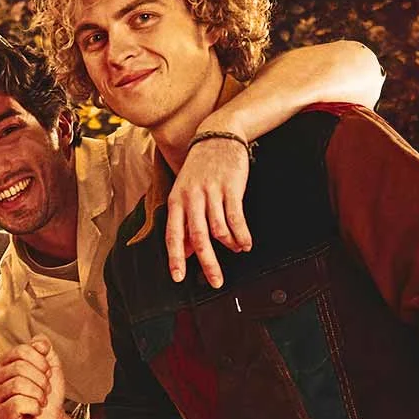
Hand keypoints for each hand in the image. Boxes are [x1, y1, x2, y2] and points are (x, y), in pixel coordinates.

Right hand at [0, 337, 67, 418]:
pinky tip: (34, 411)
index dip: (40, 361)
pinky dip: (34, 407)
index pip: (20, 351)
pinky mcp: (0, 415)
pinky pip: (18, 403)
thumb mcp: (51, 369)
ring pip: (18, 384)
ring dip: (38, 395)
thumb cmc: (48, 398)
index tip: (46, 373)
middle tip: (44, 390)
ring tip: (40, 401)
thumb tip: (38, 341)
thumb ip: (45, 351)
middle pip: (19, 367)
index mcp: (5, 366)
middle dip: (41, 380)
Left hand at [166, 136, 251, 287]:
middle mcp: (191, 198)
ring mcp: (211, 193)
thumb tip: (184, 251)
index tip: (178, 278)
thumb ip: (185, 222)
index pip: (172, 235)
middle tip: (215, 282)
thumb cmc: (200, 169)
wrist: (218, 135)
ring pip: (219, 230)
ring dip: (229, 246)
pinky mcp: (231, 187)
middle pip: (198, 238)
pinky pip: (236, 217)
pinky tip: (246, 244)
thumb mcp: (185, 193)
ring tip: (237, 251)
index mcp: (176, 201)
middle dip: (208, 263)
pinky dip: (241, 234)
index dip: (175, 258)